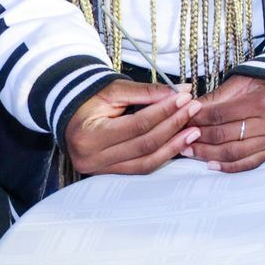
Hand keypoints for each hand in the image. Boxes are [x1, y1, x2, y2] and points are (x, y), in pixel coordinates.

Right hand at [63, 79, 201, 175]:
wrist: (70, 113)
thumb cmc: (92, 99)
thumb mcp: (116, 90)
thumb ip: (148, 92)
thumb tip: (182, 91)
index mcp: (88, 135)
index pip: (137, 124)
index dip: (164, 111)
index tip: (185, 98)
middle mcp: (92, 158)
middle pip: (144, 144)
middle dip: (173, 126)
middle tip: (194, 109)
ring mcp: (99, 170)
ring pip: (146, 162)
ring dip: (173, 146)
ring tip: (193, 130)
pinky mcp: (109, 174)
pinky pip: (141, 168)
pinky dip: (162, 156)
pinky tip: (178, 144)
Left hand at [187, 74, 264, 172]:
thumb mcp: (242, 82)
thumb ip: (216, 97)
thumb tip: (188, 110)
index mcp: (261, 101)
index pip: (220, 114)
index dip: (197, 118)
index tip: (180, 119)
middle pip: (225, 135)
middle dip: (199, 137)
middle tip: (179, 138)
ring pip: (235, 152)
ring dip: (208, 154)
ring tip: (189, 152)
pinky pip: (249, 163)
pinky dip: (229, 166)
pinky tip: (211, 165)